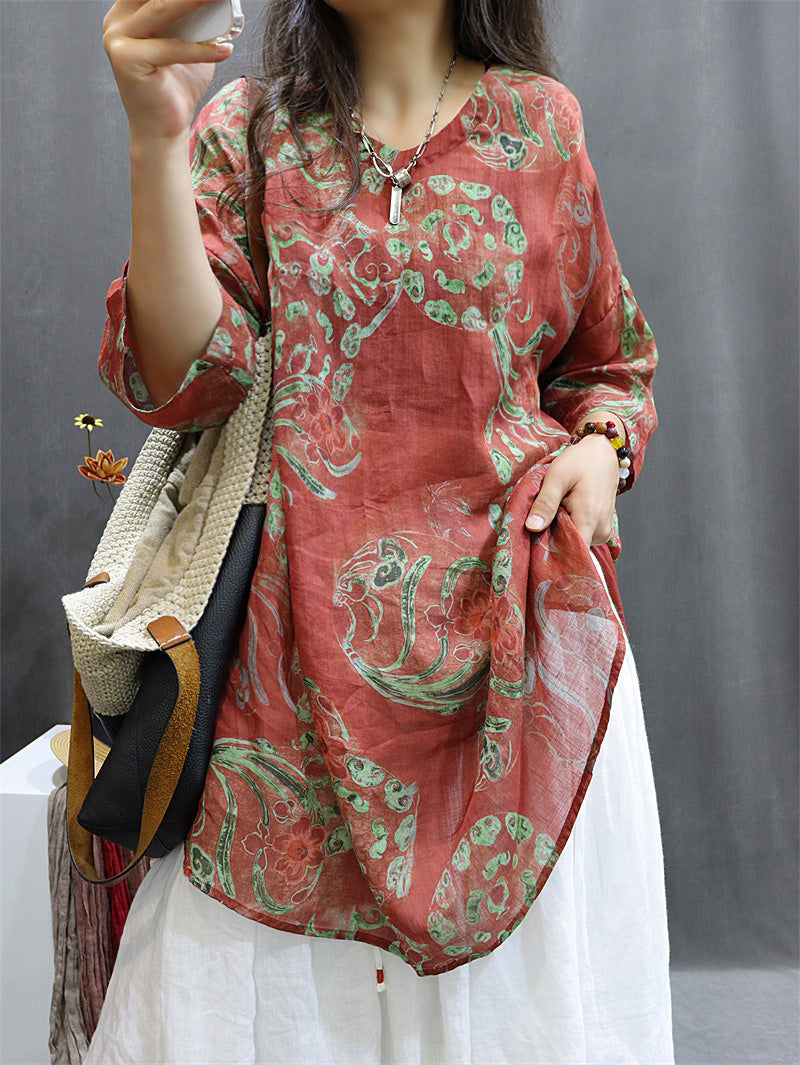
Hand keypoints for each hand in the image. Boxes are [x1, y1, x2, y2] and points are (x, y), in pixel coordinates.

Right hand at [102, 0, 233, 142]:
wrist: (164, 129)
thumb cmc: (178, 88)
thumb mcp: (191, 45)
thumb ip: (198, 20)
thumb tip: (221, 2)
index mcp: (128, 13)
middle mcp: (117, 21)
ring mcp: (117, 39)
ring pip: (160, 11)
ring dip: (194, 2)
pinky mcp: (127, 60)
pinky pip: (170, 48)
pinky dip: (200, 49)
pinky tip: (224, 50)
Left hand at [525, 434, 619, 548]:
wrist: (603, 452)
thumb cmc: (580, 461)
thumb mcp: (557, 477)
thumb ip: (545, 503)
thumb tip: (532, 527)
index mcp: (590, 518)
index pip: (573, 553)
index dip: (553, 553)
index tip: (536, 544)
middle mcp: (600, 530)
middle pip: (572, 549)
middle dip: (553, 539)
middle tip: (541, 520)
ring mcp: (603, 531)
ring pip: (576, 542)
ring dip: (560, 532)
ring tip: (555, 512)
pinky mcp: (601, 529)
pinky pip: (582, 536)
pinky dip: (569, 529)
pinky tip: (563, 514)